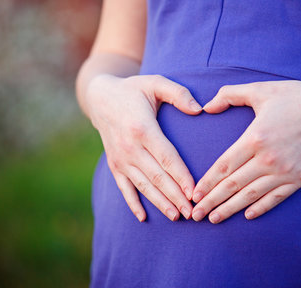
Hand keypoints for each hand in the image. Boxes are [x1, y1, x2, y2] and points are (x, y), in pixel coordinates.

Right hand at [86, 74, 202, 221]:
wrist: (101, 97)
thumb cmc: (134, 89)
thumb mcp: (156, 82)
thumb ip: (178, 93)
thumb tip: (199, 109)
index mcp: (142, 128)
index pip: (167, 157)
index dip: (181, 176)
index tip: (195, 192)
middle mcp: (129, 147)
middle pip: (157, 177)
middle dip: (175, 196)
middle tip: (192, 212)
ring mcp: (120, 158)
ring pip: (143, 185)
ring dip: (159, 203)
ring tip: (176, 216)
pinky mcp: (114, 164)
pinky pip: (124, 188)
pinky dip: (133, 203)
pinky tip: (143, 217)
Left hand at [191, 80, 300, 222]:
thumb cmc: (293, 97)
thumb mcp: (259, 89)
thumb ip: (229, 95)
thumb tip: (206, 107)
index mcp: (255, 138)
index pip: (224, 166)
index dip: (207, 183)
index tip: (194, 195)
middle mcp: (268, 158)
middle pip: (233, 185)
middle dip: (212, 201)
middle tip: (196, 215)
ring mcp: (285, 171)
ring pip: (252, 195)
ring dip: (231, 209)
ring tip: (214, 219)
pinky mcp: (300, 178)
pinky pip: (276, 197)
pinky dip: (261, 207)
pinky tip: (247, 215)